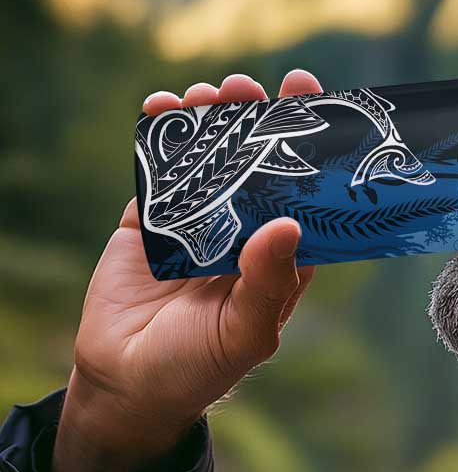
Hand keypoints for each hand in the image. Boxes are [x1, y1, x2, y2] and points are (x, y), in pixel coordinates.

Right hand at [52, 70, 321, 471]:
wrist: (127, 383)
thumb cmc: (200, 367)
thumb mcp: (245, 332)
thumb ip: (268, 282)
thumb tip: (288, 224)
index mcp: (281, 256)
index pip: (306, 193)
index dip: (312, 149)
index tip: (315, 102)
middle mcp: (245, 231)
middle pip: (259, 162)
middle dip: (259, 120)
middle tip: (255, 88)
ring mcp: (198, 220)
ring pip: (212, 156)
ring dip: (213, 119)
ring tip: (211, 94)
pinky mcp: (151, 218)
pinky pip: (158, 168)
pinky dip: (160, 134)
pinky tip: (163, 108)